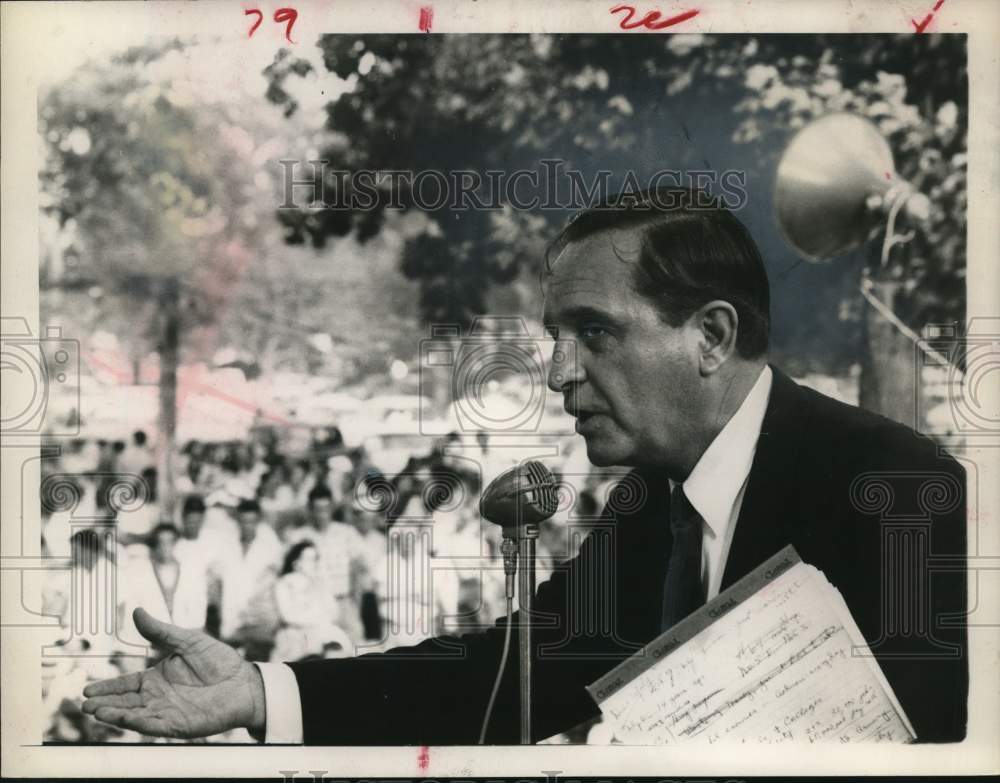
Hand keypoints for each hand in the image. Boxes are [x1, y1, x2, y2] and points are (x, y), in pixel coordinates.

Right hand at [82, 608, 265, 738]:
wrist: (244, 681)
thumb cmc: (219, 661)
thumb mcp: (187, 640)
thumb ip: (160, 631)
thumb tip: (137, 611)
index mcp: (157, 680)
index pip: (125, 685)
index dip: (107, 688)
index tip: (87, 690)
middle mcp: (158, 698)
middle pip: (125, 702)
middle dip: (104, 704)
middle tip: (85, 704)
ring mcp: (167, 713)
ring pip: (135, 716)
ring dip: (116, 715)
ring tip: (96, 712)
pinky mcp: (179, 725)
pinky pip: (154, 725)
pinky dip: (138, 722)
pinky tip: (124, 718)